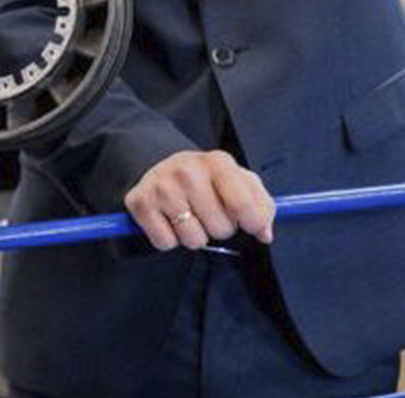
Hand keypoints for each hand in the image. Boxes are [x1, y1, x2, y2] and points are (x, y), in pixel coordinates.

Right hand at [124, 150, 274, 251]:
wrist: (162, 166)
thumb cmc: (207, 180)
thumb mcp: (237, 181)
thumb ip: (260, 205)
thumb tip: (264, 233)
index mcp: (218, 162)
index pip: (244, 204)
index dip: (253, 223)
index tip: (252, 225)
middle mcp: (188, 170)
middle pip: (221, 229)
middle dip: (219, 228)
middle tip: (209, 212)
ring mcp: (162, 185)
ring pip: (194, 240)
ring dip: (194, 236)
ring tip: (189, 216)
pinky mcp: (140, 202)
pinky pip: (166, 243)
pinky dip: (169, 239)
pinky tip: (169, 220)